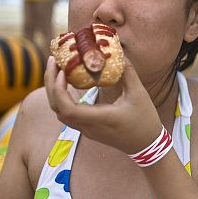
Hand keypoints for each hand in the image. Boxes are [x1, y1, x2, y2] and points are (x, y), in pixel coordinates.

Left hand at [43, 56, 162, 154]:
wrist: (146, 146)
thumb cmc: (145, 120)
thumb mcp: (139, 94)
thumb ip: (127, 72)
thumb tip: (118, 52)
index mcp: (100, 119)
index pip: (67, 109)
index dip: (58, 89)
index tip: (62, 70)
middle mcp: (88, 126)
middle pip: (57, 108)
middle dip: (50, 83)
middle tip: (53, 61)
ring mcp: (86, 129)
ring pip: (59, 111)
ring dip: (54, 90)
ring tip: (58, 69)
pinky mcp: (87, 128)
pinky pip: (67, 113)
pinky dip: (61, 97)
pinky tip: (67, 82)